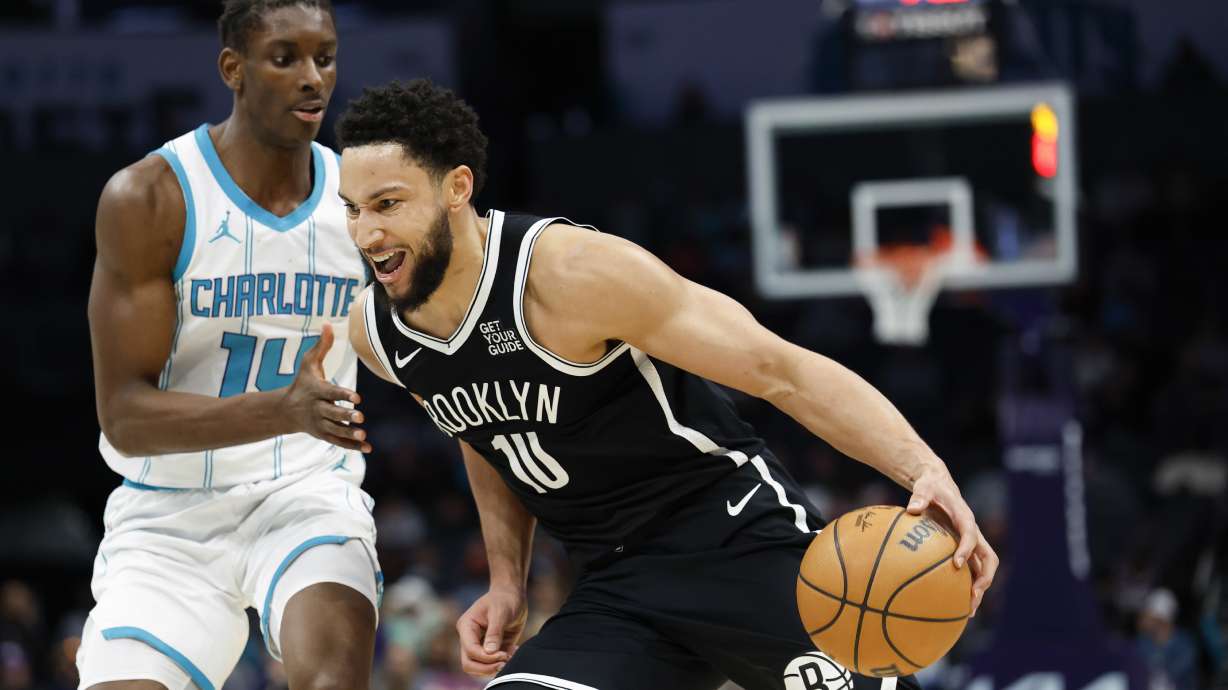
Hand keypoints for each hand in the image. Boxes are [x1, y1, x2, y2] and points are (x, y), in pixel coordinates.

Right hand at [281, 324, 370, 451]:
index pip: (331, 392)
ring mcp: (320, 424)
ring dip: (350, 434)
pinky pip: (338, 442)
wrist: (286, 410)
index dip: (343, 394)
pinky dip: (351, 446)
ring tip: (364, 436)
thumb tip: (328, 323)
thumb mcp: (309, 363)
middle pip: (333, 413)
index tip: (357, 397)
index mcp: (317, 391)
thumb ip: (321, 346)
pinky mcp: (324, 435)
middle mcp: (318, 409)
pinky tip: (368, 448)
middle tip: (361, 417)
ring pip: (336, 430)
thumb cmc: (302, 383)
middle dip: (346, 416)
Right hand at [457, 585, 526, 677]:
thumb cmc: (504, 599)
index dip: (486, 658)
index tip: (503, 654)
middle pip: (469, 664)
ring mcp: (478, 645)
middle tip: (505, 661)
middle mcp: (469, 638)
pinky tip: (513, 651)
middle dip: (487, 667)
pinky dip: (502, 663)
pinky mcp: (489, 650)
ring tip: (511, 655)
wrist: (512, 596)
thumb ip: (494, 632)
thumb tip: (489, 652)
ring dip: (494, 667)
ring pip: (478, 668)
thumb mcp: (500, 612)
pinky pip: (491, 664)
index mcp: (466, 627)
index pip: (470, 650)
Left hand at [907, 466, 998, 616]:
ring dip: (979, 589)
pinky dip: (966, 587)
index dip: (967, 549)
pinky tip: (953, 605)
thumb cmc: (931, 487)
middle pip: (989, 558)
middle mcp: (973, 533)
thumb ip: (919, 496)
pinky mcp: (965, 549)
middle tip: (973, 595)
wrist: (938, 484)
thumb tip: (912, 508)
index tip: (957, 564)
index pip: (970, 534)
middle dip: (984, 578)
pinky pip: (971, 570)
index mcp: (965, 517)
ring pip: (983, 569)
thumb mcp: (924, 487)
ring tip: (969, 611)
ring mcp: (971, 543)